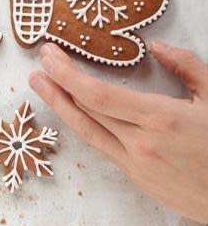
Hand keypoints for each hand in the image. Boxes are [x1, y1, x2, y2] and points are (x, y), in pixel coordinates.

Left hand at [29, 42, 207, 223]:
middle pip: (85, 110)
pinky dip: (84, 125)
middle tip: (39, 63)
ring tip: (39, 86)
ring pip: (87, 131)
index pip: (98, 94)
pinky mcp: (137, 179)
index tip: (49, 56)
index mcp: (160, 118)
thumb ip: (186, 66)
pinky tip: (73, 111)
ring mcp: (136, 164)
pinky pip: (102, 146)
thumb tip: (156, 46)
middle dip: (57, 83)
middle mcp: (141, 143)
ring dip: (59, 106)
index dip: (68, 75)